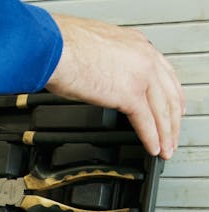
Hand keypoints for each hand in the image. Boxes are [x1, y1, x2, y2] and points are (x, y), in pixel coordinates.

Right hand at [45, 14, 184, 159]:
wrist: (55, 49)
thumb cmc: (63, 46)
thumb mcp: (96, 47)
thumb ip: (107, 62)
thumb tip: (100, 76)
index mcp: (137, 44)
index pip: (164, 73)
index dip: (171, 94)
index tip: (173, 107)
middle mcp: (144, 57)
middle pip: (169, 94)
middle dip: (173, 119)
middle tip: (173, 134)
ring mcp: (140, 75)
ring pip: (162, 110)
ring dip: (166, 134)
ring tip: (166, 149)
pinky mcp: (129, 94)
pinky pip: (146, 121)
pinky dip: (152, 138)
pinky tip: (153, 148)